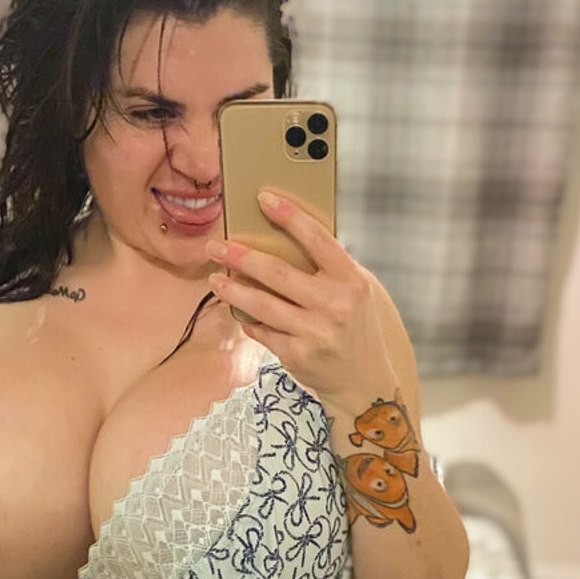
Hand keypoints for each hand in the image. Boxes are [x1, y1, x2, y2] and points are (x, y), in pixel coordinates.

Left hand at [204, 190, 398, 407]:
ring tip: (215, 277)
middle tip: (217, 246)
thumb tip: (284, 236)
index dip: (290, 216)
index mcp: (352, 281)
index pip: (318, 240)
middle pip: (278, 273)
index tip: (264, 198)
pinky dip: (248, 319)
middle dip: (241, 257)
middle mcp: (335, 306)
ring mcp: (315, 333)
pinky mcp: (297, 355)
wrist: (364, 380)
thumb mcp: (356, 292)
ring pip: (261, 304)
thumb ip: (329, 268)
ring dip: (232, 289)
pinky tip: (238, 310)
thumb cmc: (355, 326)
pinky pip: (262, 331)